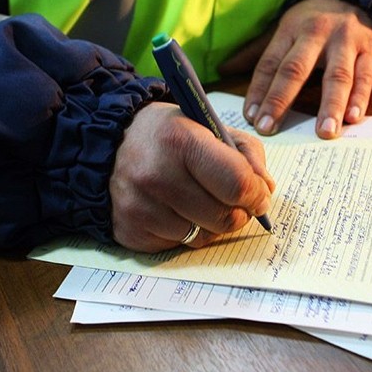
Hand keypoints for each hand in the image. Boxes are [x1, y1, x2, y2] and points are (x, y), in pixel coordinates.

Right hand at [109, 102, 274, 251]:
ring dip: (211, 224)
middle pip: (225, 218)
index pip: (237, 184)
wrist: (106, 146)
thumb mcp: (208, 125)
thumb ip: (246, 153)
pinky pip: (178, 245)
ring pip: (203, 237)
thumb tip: (265, 191)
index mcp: (181, 141)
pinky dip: (185, 232)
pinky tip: (175, 210)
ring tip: (201, 202)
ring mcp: (141, 207)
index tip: (258, 195)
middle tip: (233, 201)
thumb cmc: (166, 135)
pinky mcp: (130, 231)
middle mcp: (157, 175)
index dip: (256, 194)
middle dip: (238, 212)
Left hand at [221, 0, 371, 138]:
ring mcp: (346, 42)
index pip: (269, 63)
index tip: (251, 117)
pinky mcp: (371, 50)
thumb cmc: (313, 20)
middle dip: (281, 100)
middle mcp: (316, 33)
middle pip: (296, 69)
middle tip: (270, 128)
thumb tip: (222, 70)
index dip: (258, 91)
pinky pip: (365, 77)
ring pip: (337, 76)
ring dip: (330, 106)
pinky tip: (353, 118)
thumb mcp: (283, 28)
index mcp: (290, 29)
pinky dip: (360, 98)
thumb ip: (255, 52)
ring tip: (324, 133)